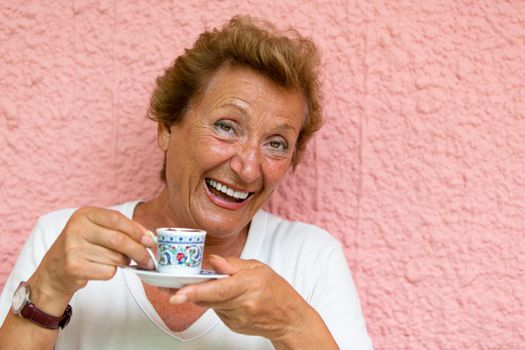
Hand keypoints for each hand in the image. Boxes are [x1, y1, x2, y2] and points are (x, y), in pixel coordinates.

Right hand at [30, 207, 154, 306]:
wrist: (54, 270)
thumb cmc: (83, 246)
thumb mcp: (97, 230)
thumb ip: (122, 229)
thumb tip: (149, 238)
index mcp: (84, 214)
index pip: (117, 219)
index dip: (137, 230)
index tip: (151, 240)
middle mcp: (76, 228)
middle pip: (119, 240)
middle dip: (139, 251)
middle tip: (149, 259)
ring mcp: (73, 248)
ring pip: (116, 258)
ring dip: (123, 262)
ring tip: (113, 260)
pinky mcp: (74, 268)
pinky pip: (108, 271)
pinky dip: (111, 272)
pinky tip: (99, 268)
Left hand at [169, 255, 315, 344]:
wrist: (288, 320)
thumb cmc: (277, 292)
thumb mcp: (260, 269)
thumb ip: (234, 265)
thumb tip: (213, 260)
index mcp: (248, 286)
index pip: (218, 290)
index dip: (195, 292)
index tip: (177, 294)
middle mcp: (241, 304)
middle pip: (207, 298)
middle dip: (187, 291)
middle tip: (165, 285)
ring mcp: (235, 318)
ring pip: (209, 304)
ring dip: (203, 294)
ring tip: (204, 284)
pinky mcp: (231, 325)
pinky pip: (216, 310)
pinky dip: (215, 301)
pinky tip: (225, 296)